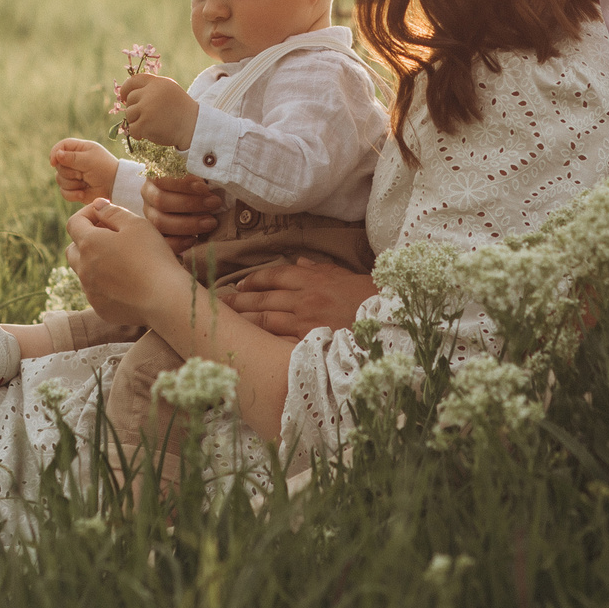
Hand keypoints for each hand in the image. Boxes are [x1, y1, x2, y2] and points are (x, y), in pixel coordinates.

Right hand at [50, 138, 120, 204]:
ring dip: (72, 183)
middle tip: (82, 174)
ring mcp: (73, 175)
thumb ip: (72, 157)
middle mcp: (75, 161)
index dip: (55, 153)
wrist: (114, 188)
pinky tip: (83, 193)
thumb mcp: (89, 160)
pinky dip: (72, 194)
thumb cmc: (105, 170)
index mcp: (80, 149)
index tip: (54, 162)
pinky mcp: (74, 188)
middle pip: (58, 165)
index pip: (61, 146)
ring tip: (85, 183)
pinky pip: (63, 192)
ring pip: (59, 179)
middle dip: (69, 172)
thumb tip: (57, 154)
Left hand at [64, 200, 183, 326]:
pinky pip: (95, 291)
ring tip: (122, 259)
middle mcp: (83, 269)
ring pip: (83, 271)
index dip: (88, 213)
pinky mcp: (100, 308)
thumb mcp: (137, 225)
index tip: (105, 212)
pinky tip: (127, 281)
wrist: (166, 300)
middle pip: (73, 249)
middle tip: (111, 236)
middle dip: (86, 239)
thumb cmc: (153, 257)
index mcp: (89, 244)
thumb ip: (113, 212)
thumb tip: (98, 206)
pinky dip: (105, 283)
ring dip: (95, 261)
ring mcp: (90, 291)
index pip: (74, 223)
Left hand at [116, 73, 200, 148]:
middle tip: (144, 118)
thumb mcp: (170, 91)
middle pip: (130, 99)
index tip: (124, 97)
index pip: (134, 81)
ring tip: (148, 126)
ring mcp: (147, 107)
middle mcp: (151, 92)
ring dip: (135, 122)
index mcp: (158, 83)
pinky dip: (137, 133)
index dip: (126, 89)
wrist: (194, 127)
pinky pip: (132, 128)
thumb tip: (127, 94)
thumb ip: (152, 89)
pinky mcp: (145, 122)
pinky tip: (144, 135)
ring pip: (129, 114)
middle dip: (134, 109)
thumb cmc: (182, 111)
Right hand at [143, 171, 223, 252]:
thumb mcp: (197, 173)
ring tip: (211, 223)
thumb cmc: (198, 182)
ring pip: (160, 222)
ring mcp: (149, 215)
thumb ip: (199, 173)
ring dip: (188, 224)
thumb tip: (206, 182)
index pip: (163, 178)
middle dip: (190, 204)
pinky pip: (161, 242)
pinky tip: (194, 239)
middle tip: (214, 204)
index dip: (184, 184)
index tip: (205, 188)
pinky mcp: (155, 234)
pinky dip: (177, 243)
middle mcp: (148, 195)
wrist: (194, 198)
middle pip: (161, 201)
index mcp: (155, 176)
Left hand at [224, 259, 379, 339]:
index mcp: (312, 279)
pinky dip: (262, 340)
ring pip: (265, 319)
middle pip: (263, 298)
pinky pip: (278, 340)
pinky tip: (248, 343)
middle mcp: (304, 298)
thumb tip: (298, 265)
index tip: (240, 284)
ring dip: (243, 320)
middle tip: (219, 302)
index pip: (274, 276)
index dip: (254, 280)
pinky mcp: (309, 341)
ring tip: (225, 322)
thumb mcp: (343, 275)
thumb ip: (318, 269)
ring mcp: (305, 321)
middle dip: (239, 300)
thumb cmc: (369, 296)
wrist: (389, 318)